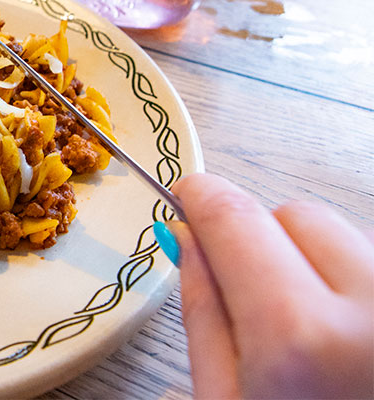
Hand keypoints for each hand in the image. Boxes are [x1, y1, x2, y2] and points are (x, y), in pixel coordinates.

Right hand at [171, 174, 373, 397]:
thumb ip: (204, 314)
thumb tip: (189, 239)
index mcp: (300, 337)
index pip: (236, 219)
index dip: (202, 198)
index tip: (187, 197)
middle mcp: (372, 312)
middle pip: (299, 216)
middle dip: (266, 242)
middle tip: (259, 303)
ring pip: (349, 240)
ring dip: (321, 267)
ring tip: (318, 336)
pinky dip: (357, 291)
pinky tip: (353, 344)